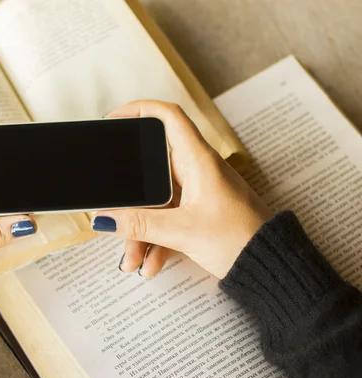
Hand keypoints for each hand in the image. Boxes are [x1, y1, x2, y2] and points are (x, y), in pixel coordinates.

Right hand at [92, 101, 270, 278]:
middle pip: (151, 173)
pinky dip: (156, 242)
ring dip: (141, 230)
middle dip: (130, 200)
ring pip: (157, 203)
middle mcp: (197, 171)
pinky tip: (150, 264)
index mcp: (198, 161)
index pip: (168, 117)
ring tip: (132, 259)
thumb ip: (141, 225)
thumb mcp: (183, 231)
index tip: (114, 119)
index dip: (139, 110)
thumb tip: (106, 219)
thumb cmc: (241, 240)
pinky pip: (168, 222)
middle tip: (111, 213)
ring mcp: (198, 194)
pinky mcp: (200, 215)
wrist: (270, 267)